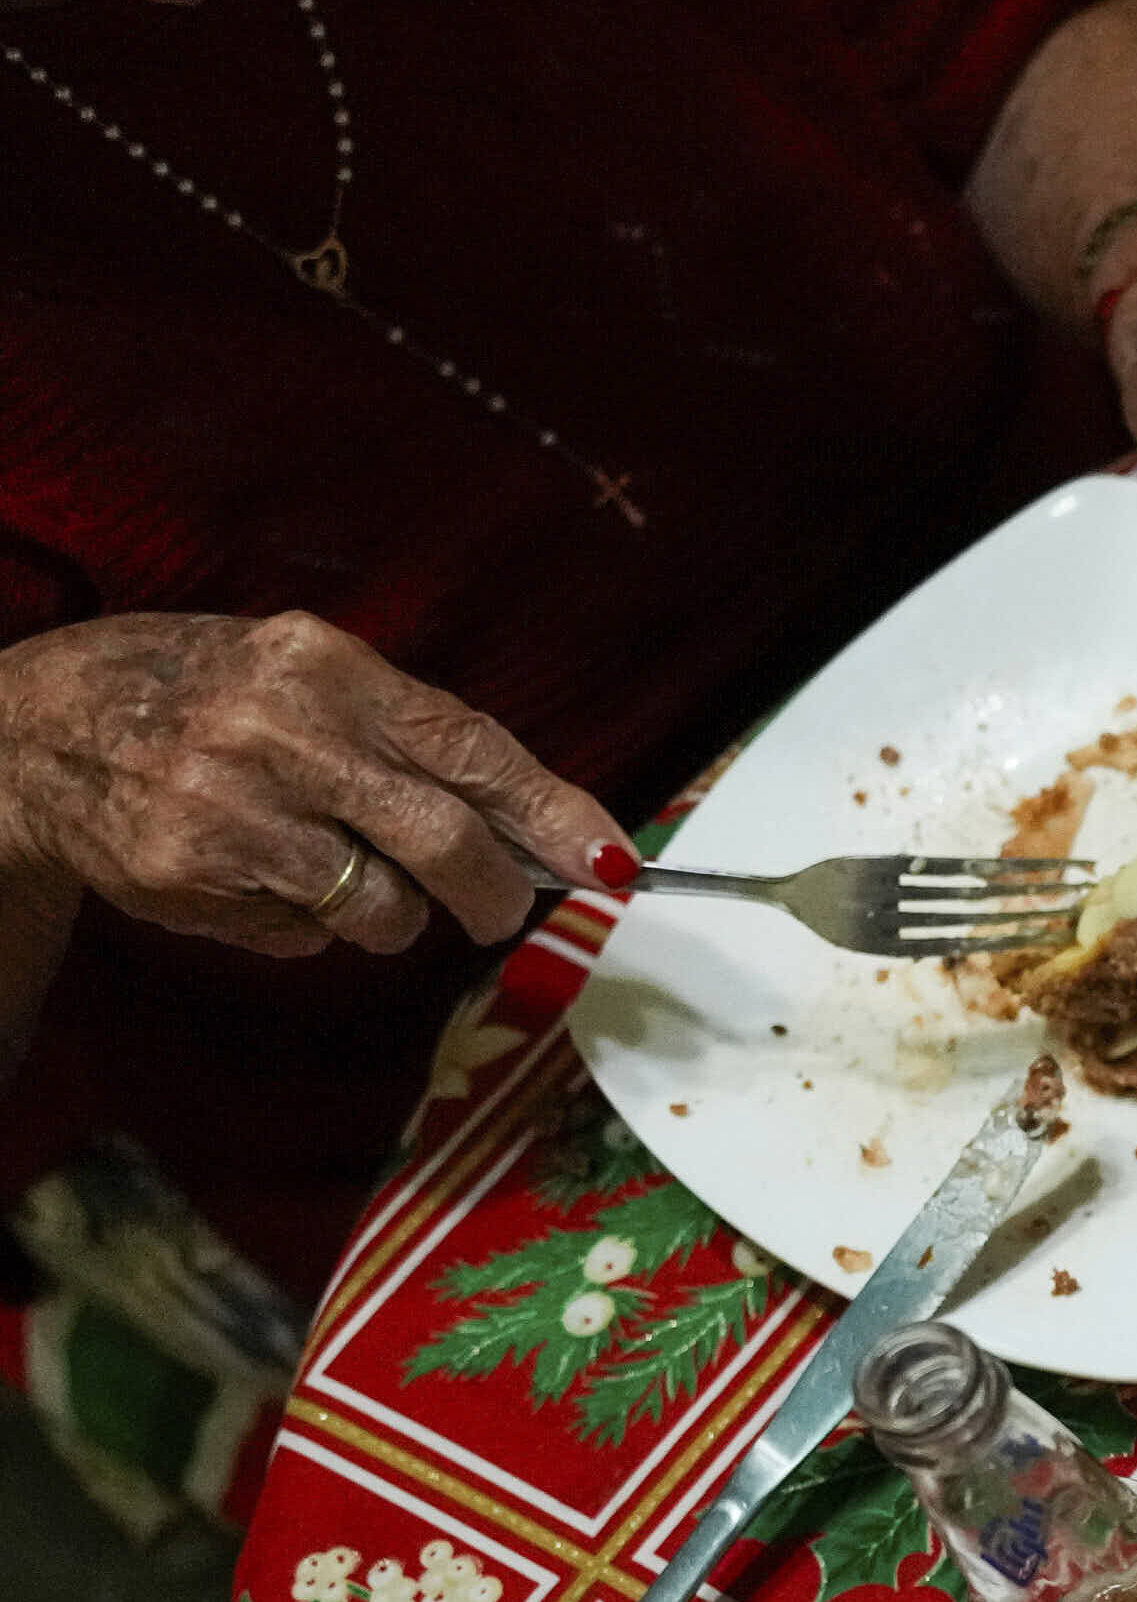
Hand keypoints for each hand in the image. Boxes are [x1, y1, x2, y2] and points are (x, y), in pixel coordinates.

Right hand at [0, 613, 624, 960]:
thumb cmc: (198, 696)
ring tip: (332, 867)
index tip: (613, 865)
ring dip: (388, 913)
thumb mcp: (300, 676)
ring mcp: (228, 810)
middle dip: (494, 894)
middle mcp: (279, 733)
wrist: (32, 728)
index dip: (553, 815)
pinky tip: (255, 874)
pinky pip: (305, 935)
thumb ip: (411, 740)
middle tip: (498, 908)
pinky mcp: (189, 875)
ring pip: (382, 909)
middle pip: (445, 843)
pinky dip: (308, 924)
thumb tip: (540, 827)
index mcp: (321, 666)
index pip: (470, 748)